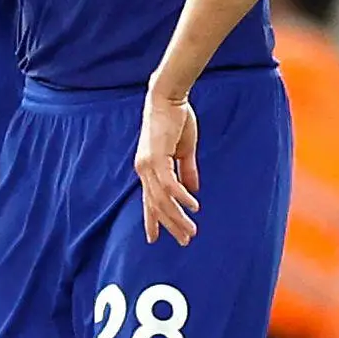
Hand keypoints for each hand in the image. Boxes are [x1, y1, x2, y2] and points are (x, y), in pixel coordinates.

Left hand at [137, 85, 200, 243]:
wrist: (168, 97)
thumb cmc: (176, 119)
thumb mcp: (184, 150)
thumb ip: (187, 171)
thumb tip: (193, 190)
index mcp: (148, 168)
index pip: (149, 200)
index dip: (153, 220)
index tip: (155, 239)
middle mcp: (144, 170)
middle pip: (156, 205)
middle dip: (170, 225)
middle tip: (184, 240)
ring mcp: (148, 164)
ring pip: (162, 200)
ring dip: (177, 217)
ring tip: (191, 230)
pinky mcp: (157, 157)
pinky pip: (170, 184)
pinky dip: (181, 197)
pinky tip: (194, 206)